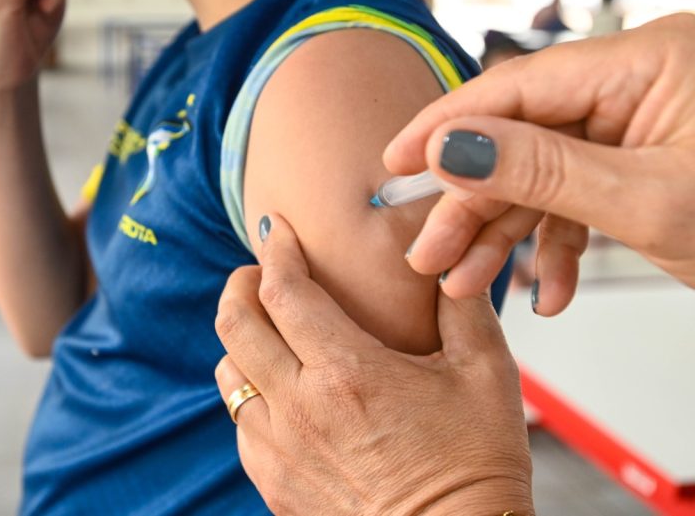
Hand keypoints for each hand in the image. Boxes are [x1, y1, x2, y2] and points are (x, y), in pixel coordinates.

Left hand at [215, 215, 532, 515]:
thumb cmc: (476, 466)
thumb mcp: (486, 375)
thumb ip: (463, 306)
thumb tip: (450, 260)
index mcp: (348, 372)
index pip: (283, 291)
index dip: (276, 251)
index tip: (278, 231)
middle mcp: (300, 408)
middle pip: (234, 324)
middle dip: (240, 285)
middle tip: (259, 273)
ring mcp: (279, 450)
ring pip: (229, 374)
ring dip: (242, 341)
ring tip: (271, 331)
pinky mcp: (273, 484)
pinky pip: (241, 424)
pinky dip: (251, 394)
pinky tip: (282, 391)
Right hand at [385, 14, 694, 313]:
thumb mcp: (650, 202)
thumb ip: (542, 170)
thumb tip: (452, 145)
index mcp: (648, 61)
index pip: (519, 84)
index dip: (447, 125)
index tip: (395, 161)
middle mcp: (639, 83)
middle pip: (523, 134)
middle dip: (473, 201)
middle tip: (430, 251)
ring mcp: (643, 123)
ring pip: (546, 171)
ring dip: (506, 233)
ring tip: (468, 282)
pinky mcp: (648, 162)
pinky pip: (582, 194)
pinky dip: (558, 244)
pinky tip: (546, 289)